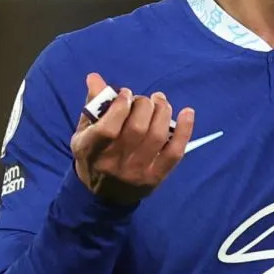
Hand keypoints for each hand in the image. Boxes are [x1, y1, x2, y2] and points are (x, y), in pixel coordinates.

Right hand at [70, 73, 194, 205]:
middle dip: (144, 105)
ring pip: (156, 137)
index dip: (121, 105)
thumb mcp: (85, 132)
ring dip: (162, 111)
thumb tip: (95, 77)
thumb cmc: (93, 155)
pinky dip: (184, 130)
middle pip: (137, 129)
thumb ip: (93, 105)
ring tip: (160, 100)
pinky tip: (188, 112)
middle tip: (144, 99)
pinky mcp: (155, 178)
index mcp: (91, 150)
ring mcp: (136, 172)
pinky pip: (175, 153)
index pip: (108, 128)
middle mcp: (114, 163)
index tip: (126, 94)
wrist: (103, 197)